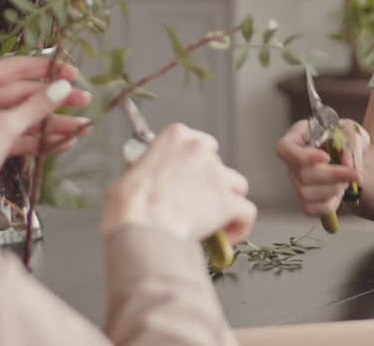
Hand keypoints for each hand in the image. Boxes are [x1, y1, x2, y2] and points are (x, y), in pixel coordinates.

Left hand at [0, 56, 91, 195]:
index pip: (15, 68)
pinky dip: (41, 138)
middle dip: (56, 101)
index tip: (72, 72)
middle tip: (84, 100)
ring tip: (83, 127)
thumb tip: (63, 87)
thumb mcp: (5, 128)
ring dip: (54, 122)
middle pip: (25, 93)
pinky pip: (20, 133)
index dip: (47, 69)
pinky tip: (65, 142)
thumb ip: (36, 106)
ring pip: (26, 115)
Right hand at [102, 123, 255, 243]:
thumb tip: (143, 184)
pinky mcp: (229, 201)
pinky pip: (247, 212)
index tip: (186, 179)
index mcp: (176, 136)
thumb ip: (145, 172)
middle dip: (211, 183)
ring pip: (237, 186)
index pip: (197, 142)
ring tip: (213, 221)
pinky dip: (240, 225)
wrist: (141, 228)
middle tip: (196, 204)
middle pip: (218, 164)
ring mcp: (218, 175)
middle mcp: (201, 150)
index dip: (193, 165)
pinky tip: (226, 237)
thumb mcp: (127, 177)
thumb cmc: (128, 207)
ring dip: (228, 201)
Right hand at [276, 118, 367, 217]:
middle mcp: (292, 161)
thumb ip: (351, 143)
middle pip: (303, 174)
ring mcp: (296, 181)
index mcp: (298, 136)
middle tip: (354, 173)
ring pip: (306, 193)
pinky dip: (330, 204)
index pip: (285, 148)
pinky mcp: (305, 199)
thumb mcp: (352, 131)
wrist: (354, 155)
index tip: (327, 157)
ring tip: (347, 181)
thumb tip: (346, 159)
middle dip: (333, 176)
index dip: (305, 156)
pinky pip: (311, 209)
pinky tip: (339, 193)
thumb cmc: (347, 138)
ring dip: (334, 189)